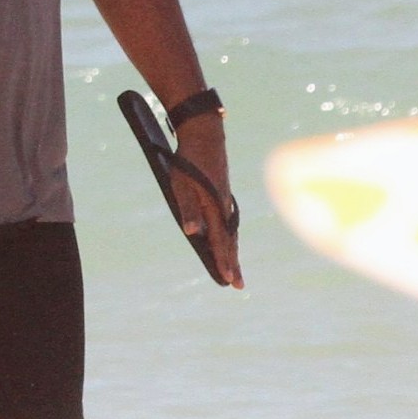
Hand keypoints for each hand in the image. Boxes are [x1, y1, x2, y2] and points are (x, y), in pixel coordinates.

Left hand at [176, 115, 242, 289]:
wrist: (205, 133)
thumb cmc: (188, 160)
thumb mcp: (180, 183)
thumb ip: (187, 208)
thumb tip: (192, 233)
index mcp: (214, 206)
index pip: (220, 241)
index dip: (224, 261)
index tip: (229, 280)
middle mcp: (224, 206)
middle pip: (230, 240)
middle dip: (232, 263)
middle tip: (237, 285)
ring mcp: (225, 199)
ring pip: (231, 231)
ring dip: (232, 251)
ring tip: (234, 269)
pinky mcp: (223, 193)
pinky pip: (229, 221)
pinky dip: (230, 236)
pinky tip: (229, 240)